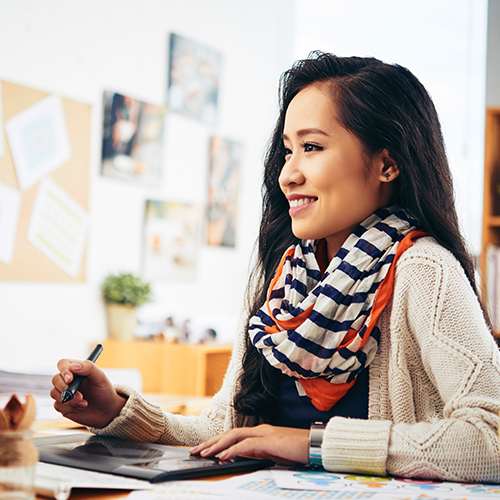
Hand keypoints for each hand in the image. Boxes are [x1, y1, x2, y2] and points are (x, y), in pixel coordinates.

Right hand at [50, 358, 125, 427]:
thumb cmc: (104, 391)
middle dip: (66, 389)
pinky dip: (70, 408)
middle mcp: (68, 380)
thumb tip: (73, 366)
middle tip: (80, 397)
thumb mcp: (100, 377)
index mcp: (77, 369)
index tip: (70, 379)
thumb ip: (89, 368)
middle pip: (55, 379)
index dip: (64, 371)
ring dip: (69, 400)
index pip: (63, 364)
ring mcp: (64, 392)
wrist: (106, 411)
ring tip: (85, 403)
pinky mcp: (62, 405)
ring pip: (54, 393)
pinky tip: (81, 408)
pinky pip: (57, 405)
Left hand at [189, 424, 308, 464]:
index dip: (217, 441)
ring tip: (203, 453)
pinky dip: (232, 450)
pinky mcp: (269, 440)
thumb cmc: (299, 451)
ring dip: (217, 445)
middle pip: (229, 433)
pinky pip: (246, 444)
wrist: (317, 445)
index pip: (233, 435)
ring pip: (234, 436)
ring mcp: (264, 433)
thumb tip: (241, 458)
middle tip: (195, 451)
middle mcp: (259, 430)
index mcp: (260, 433)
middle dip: (211, 442)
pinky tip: (222, 457)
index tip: (203, 449)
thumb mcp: (274, 454)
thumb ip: (258, 453)